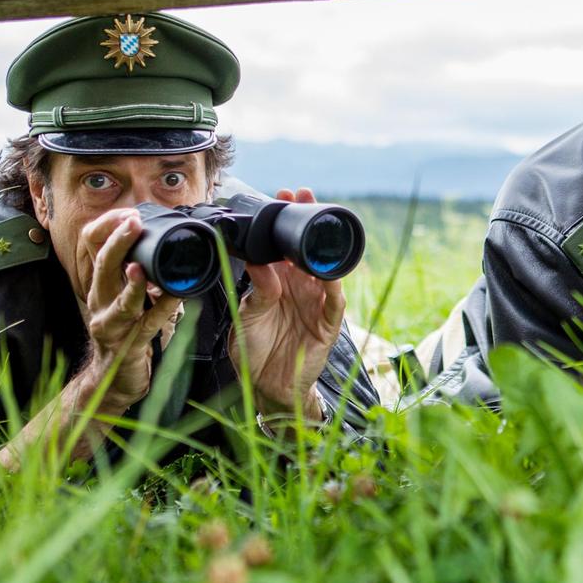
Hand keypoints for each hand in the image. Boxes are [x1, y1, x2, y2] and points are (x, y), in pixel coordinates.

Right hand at [76, 208, 183, 410]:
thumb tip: (160, 242)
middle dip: (117, 243)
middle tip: (133, 223)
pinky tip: (177, 297)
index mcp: (100, 285)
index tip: (128, 213)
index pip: (91, 247)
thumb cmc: (126, 332)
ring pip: (119, 300)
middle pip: (101, 266)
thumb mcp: (127, 297)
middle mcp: (99, 301)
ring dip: (132, 284)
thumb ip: (138, 273)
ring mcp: (111, 325)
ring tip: (139, 268)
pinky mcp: (128, 345)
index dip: (107, 227)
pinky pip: (147, 325)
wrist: (115, 379)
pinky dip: (163, 309)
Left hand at [230, 188, 345, 417]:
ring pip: (325, 270)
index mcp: (278, 283)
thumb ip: (257, 291)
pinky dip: (334, 287)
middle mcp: (299, 289)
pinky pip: (335, 303)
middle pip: (307, 249)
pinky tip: (330, 272)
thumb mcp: (248, 317)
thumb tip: (259, 261)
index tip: (282, 195)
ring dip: (323, 248)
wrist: (265, 387)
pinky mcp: (327, 325)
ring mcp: (316, 305)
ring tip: (319, 223)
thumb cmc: (254, 351)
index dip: (285, 222)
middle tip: (305, 194)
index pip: (284, 246)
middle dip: (308, 221)